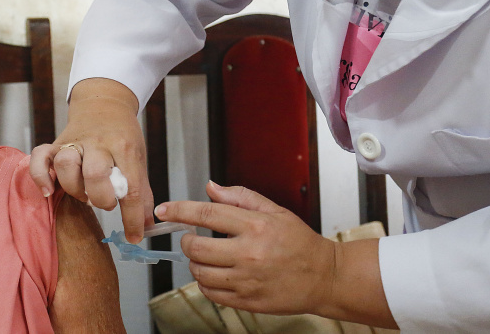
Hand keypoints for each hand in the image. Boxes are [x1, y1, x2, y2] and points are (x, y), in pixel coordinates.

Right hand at [30, 78, 153, 242]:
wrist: (105, 102)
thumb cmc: (122, 136)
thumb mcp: (138, 159)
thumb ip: (141, 193)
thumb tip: (145, 227)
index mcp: (124, 147)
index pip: (130, 187)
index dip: (133, 217)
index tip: (135, 235)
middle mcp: (98, 143)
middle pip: (95, 174)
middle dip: (101, 198)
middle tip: (107, 202)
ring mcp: (75, 142)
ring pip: (66, 165)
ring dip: (74, 188)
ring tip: (84, 193)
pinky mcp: (56, 143)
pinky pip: (40, 157)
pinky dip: (41, 176)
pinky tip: (49, 191)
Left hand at [154, 181, 335, 315]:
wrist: (324, 277)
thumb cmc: (300, 242)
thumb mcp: (274, 210)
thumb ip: (239, 197)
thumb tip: (210, 188)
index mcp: (255, 226)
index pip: (206, 214)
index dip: (179, 210)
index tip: (165, 210)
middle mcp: (250, 254)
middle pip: (197, 248)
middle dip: (187, 241)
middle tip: (191, 238)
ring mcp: (247, 280)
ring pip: (200, 273)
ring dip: (195, 263)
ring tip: (207, 256)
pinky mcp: (247, 301)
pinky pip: (211, 293)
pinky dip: (206, 283)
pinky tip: (217, 273)